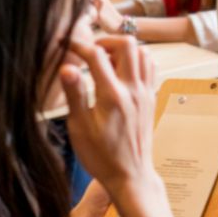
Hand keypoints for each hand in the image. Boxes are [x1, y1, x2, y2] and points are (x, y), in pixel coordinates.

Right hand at [56, 34, 158, 192]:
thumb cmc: (101, 156)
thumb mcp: (80, 128)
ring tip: (106, 61)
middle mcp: (133, 90)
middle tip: (90, 51)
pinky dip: (137, 60)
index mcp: (112, 95)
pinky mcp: (151, 99)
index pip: (96, 55)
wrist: (130, 176)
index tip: (66, 44)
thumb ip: (75, 94)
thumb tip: (66, 67)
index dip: (79, 45)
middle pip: (127, 44)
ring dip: (124, 49)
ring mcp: (145, 93)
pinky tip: (121, 72)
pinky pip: (150, 68)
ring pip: (143, 53)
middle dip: (106, 40)